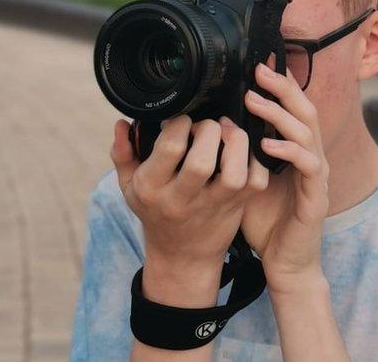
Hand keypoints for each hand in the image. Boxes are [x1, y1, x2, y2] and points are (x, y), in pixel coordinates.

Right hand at [110, 116, 268, 304]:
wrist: (182, 257)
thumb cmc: (155, 212)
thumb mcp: (129, 186)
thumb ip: (122, 153)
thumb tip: (121, 123)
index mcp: (152, 188)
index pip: (169, 148)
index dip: (180, 124)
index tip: (182, 121)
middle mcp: (182, 198)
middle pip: (202, 161)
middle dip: (209, 130)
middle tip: (208, 126)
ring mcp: (213, 205)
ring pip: (235, 173)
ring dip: (237, 143)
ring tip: (229, 132)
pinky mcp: (236, 207)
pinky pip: (255, 182)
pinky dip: (256, 161)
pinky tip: (244, 151)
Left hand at [240, 63, 330, 293]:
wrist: (284, 262)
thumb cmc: (265, 220)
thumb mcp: (244, 178)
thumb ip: (236, 152)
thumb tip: (207, 126)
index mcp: (295, 150)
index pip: (292, 109)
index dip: (280, 85)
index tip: (259, 63)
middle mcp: (310, 156)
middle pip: (305, 110)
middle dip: (283, 87)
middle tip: (258, 71)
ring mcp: (316, 175)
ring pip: (308, 132)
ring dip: (280, 114)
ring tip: (255, 102)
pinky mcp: (316, 196)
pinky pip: (309, 166)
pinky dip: (289, 151)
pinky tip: (267, 145)